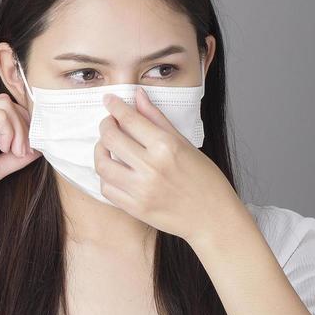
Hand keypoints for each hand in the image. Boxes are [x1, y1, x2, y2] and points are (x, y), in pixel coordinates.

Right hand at [0, 95, 39, 219]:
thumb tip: (36, 150)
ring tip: (14, 152)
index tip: (23, 149)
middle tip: (23, 150)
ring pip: (4, 105)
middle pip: (4, 101)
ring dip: (18, 129)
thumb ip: (12, 157)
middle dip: (22, 124)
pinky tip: (7, 150)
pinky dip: (11, 132)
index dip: (19, 123)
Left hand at [94, 88, 232, 240]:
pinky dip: (106, 176)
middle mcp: (152, 167)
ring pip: (103, 164)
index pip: (130, 119)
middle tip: (109, 123)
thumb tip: (138, 96)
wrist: (213, 218)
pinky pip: (107, 188)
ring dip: (100, 150)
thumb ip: (157, 119)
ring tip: (108, 146)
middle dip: (105, 125)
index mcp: (167, 146)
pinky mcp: (135, 209)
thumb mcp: (185, 144)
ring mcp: (141, 190)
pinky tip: (114, 170)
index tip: (109, 100)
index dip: (115, 106)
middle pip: (111, 138)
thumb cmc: (205, 180)